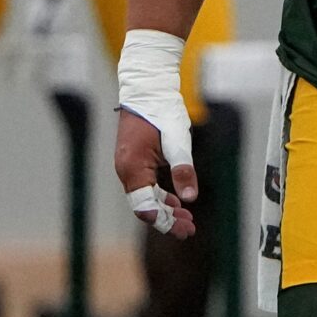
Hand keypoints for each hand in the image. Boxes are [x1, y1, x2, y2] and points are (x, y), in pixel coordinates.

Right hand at [114, 28, 195, 235]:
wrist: (147, 87)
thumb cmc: (162, 110)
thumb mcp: (179, 140)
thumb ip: (184, 170)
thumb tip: (190, 199)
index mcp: (133, 167)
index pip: (145, 207)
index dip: (164, 221)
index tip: (185, 229)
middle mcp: (125, 170)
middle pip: (144, 206)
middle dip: (167, 220)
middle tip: (190, 230)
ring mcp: (127, 165)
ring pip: (145, 197)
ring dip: (165, 209)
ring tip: (187, 220)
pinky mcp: (133, 160)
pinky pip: (145, 186)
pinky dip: (160, 196)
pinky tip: (177, 201)